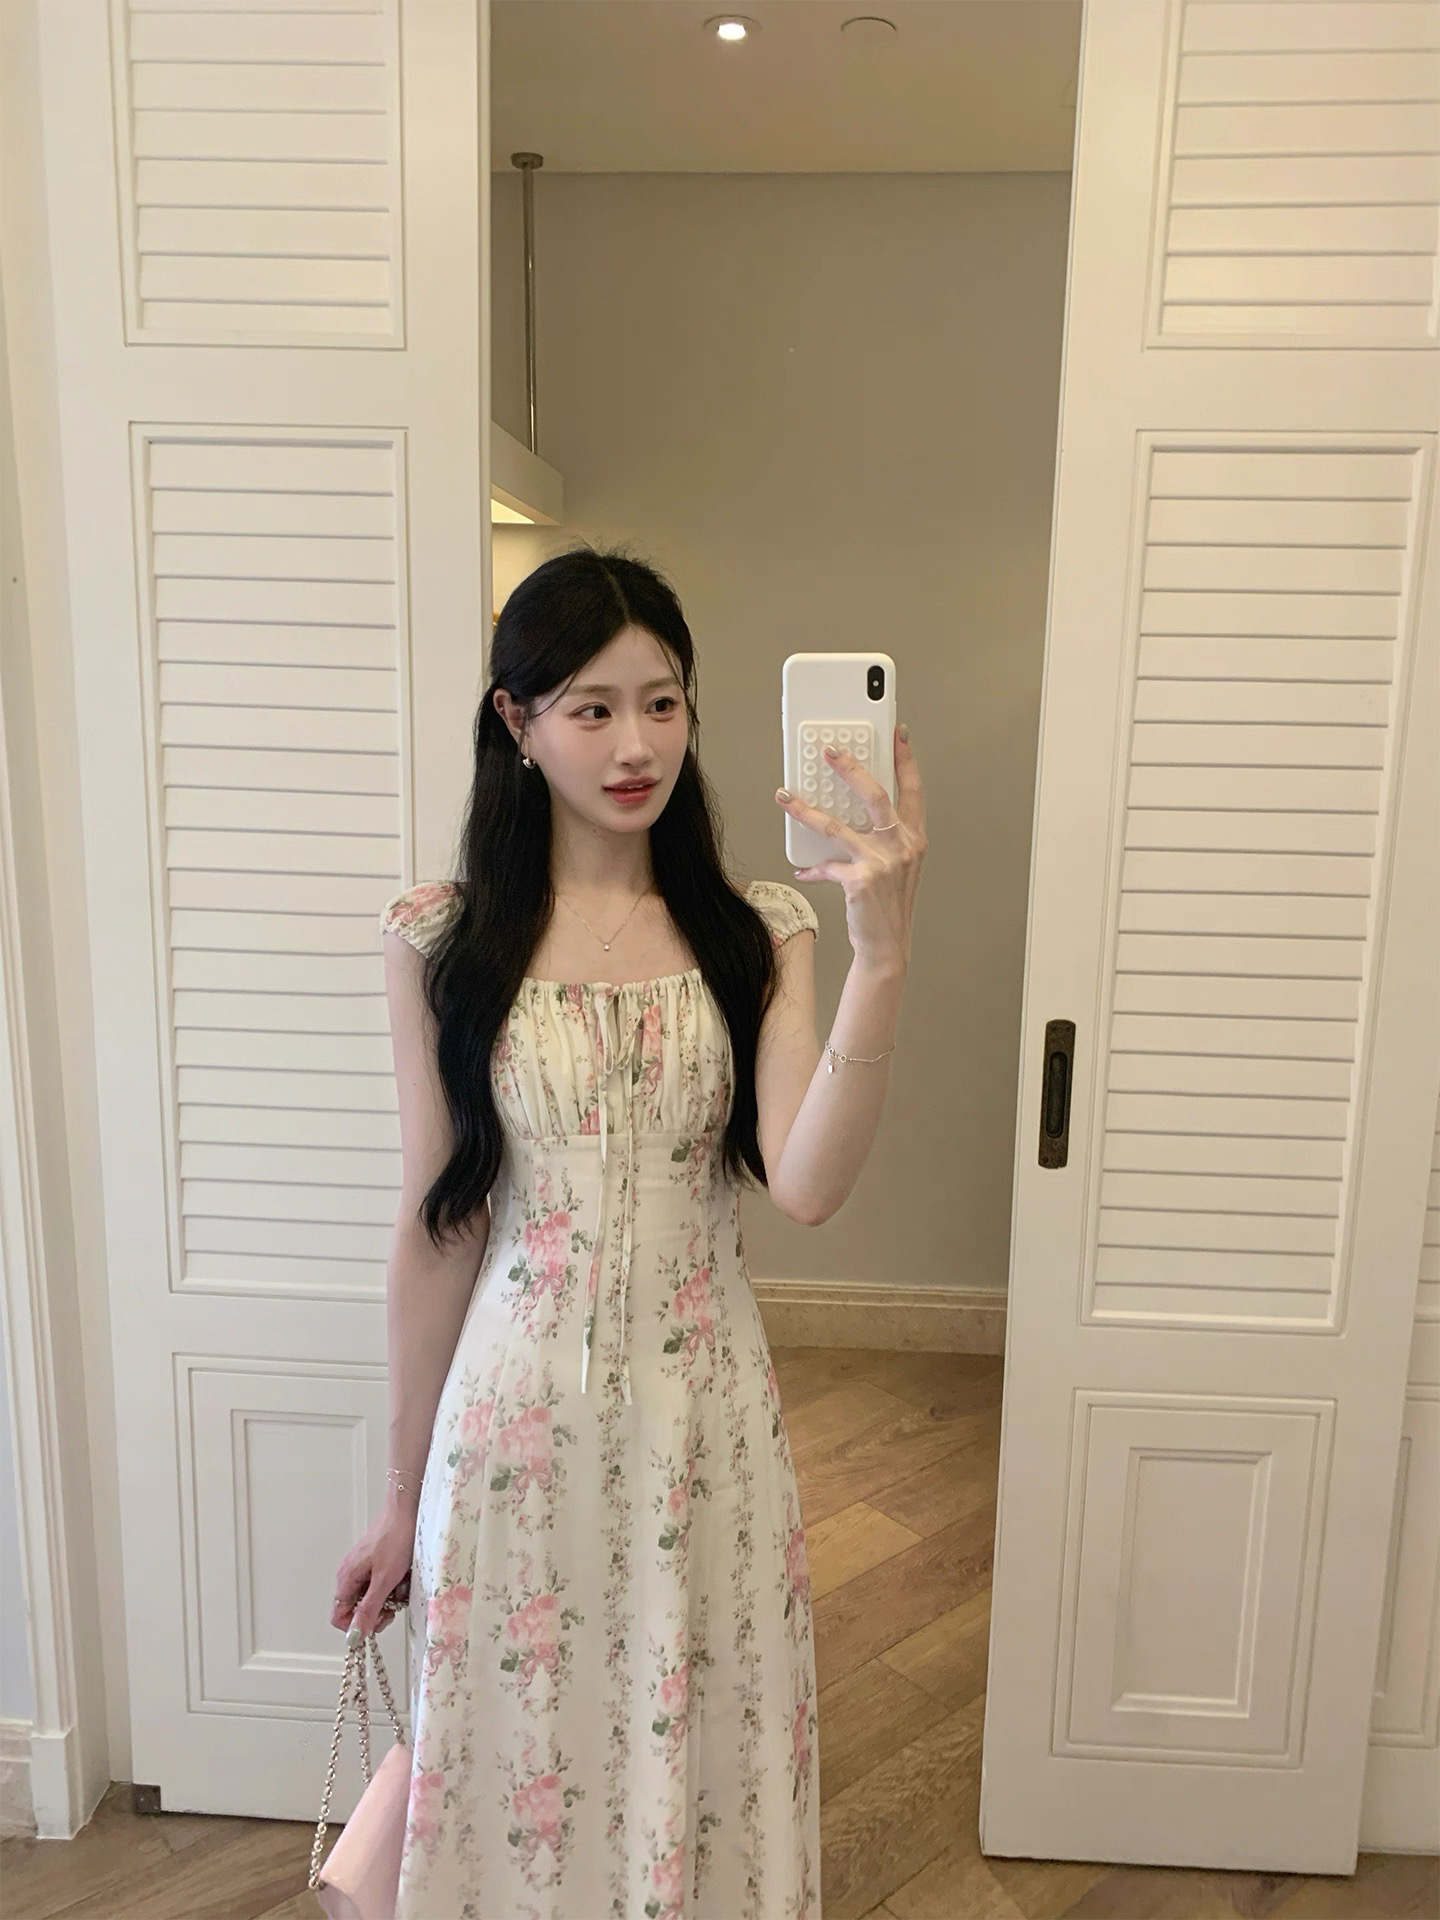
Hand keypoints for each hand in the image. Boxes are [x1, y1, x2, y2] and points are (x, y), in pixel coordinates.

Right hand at [331, 1506, 417, 1638]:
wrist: (407, 1511)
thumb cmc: (395, 1539)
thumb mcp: (384, 1580)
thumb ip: (368, 1609)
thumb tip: (354, 1636)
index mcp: (345, 1579)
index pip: (338, 1617)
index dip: (355, 1626)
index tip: (376, 1623)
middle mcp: (350, 1575)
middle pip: (356, 1609)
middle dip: (376, 1612)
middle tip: (393, 1606)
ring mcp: (362, 1568)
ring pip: (370, 1597)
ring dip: (387, 1598)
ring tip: (400, 1586)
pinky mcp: (376, 1563)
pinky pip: (380, 1585)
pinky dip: (392, 1586)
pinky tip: (402, 1577)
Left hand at [776, 723, 925, 972]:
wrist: (887, 944)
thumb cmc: (890, 905)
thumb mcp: (899, 866)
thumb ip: (884, 839)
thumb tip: (852, 814)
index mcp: (913, 838)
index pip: (911, 789)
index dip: (905, 759)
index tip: (898, 733)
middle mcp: (901, 846)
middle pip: (875, 795)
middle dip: (851, 769)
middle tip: (830, 751)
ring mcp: (881, 863)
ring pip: (837, 826)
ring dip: (806, 810)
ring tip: (785, 796)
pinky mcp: (859, 880)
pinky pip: (826, 866)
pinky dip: (812, 868)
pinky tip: (801, 870)